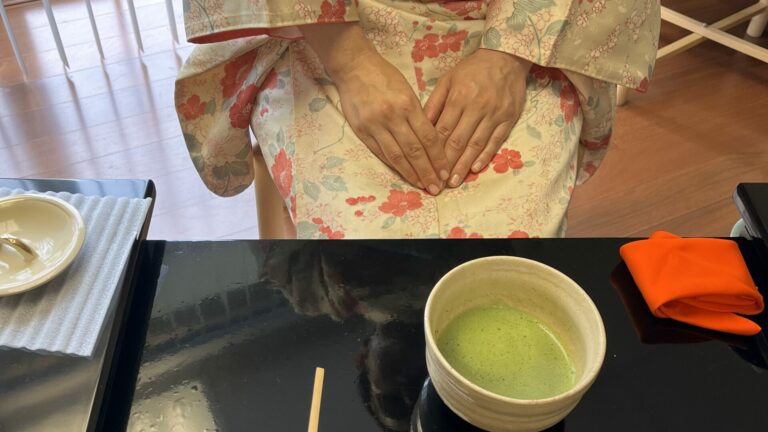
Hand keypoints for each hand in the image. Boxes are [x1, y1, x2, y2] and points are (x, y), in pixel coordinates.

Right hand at [300, 23, 448, 193]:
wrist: (354, 66)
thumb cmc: (384, 76)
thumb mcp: (406, 89)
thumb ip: (417, 113)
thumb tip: (429, 140)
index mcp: (408, 104)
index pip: (428, 137)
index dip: (438, 157)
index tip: (445, 172)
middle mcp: (392, 116)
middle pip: (414, 150)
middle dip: (427, 171)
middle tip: (436, 188)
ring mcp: (375, 125)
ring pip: (397, 155)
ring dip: (411, 174)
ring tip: (421, 186)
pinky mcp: (361, 130)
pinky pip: (380, 152)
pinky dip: (393, 165)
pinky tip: (402, 174)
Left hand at [424, 49, 530, 187]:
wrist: (506, 57)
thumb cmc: (472, 70)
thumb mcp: (448, 80)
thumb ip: (434, 104)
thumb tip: (421, 127)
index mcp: (459, 98)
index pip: (444, 130)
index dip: (434, 151)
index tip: (426, 166)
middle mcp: (477, 108)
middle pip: (459, 141)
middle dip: (448, 163)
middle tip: (439, 182)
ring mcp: (495, 114)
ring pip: (477, 144)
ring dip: (465, 165)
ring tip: (455, 181)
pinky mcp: (509, 119)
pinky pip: (496, 141)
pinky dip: (486, 155)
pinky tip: (476, 168)